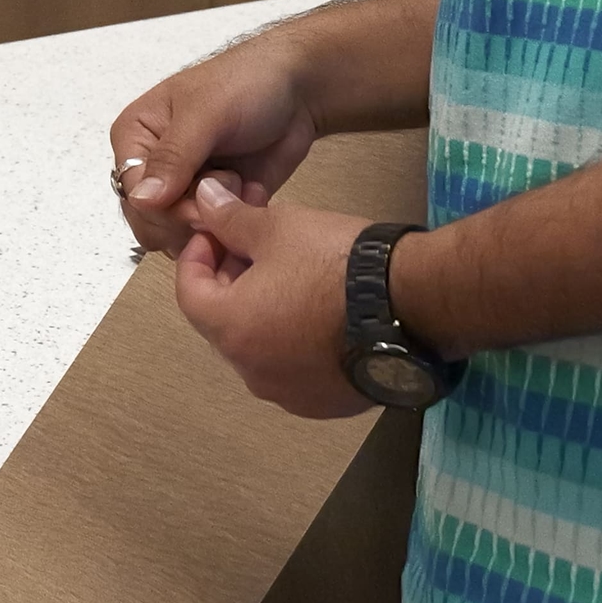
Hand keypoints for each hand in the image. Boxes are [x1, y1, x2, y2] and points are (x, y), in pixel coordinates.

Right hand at [109, 31, 320, 253]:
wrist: (298, 90)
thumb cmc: (246, 84)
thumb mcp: (206, 113)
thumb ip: (173, 157)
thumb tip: (141, 199)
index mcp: (136, 137)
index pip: (133, 193)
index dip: (164, 209)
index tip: (200, 209)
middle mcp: (154, 166)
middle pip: (151, 221)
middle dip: (190, 217)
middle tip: (227, 188)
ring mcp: (185, 189)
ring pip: (180, 235)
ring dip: (214, 221)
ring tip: (239, 183)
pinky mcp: (214, 206)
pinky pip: (212, 236)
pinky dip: (235, 225)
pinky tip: (252, 194)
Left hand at [170, 178, 374, 420]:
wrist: (413, 303)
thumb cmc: (335, 262)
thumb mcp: (278, 228)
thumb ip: (230, 219)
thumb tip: (201, 199)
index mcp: (231, 330)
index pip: (188, 294)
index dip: (196, 257)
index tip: (215, 234)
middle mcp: (253, 372)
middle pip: (223, 323)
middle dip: (230, 282)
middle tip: (253, 248)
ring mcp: (291, 394)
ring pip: (259, 348)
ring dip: (262, 314)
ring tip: (289, 278)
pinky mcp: (327, 404)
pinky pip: (295, 371)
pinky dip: (293, 343)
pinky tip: (319, 313)